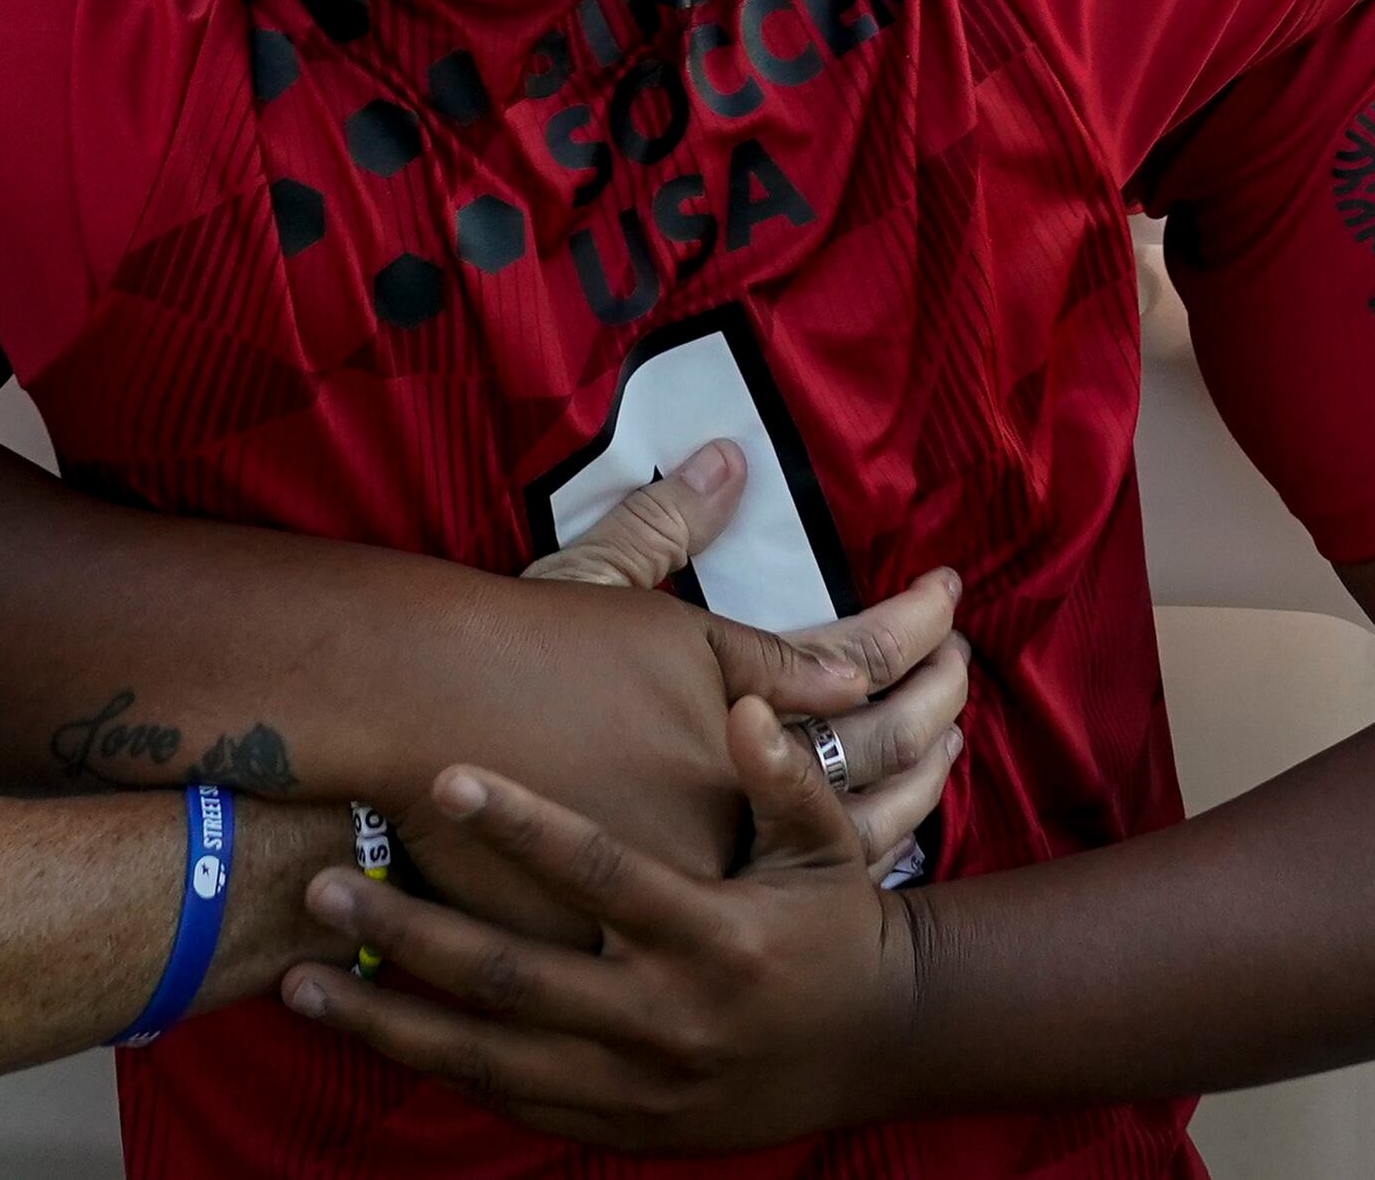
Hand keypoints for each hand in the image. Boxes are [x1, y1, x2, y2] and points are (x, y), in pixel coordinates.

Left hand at [286, 700, 923, 1153]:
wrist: (877, 1052)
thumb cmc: (836, 926)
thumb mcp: (826, 849)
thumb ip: (782, 780)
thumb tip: (743, 706)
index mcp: (714, 938)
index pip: (600, 874)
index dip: (520, 825)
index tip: (443, 776)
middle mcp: (665, 1018)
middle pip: (513, 976)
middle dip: (408, 933)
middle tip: (324, 884)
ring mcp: (636, 1085)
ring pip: (489, 1056)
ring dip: (388, 1019)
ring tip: (300, 979)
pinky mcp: (620, 1126)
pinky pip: (512, 1100)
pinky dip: (438, 1069)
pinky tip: (369, 1033)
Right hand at [518, 443, 966, 876]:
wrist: (411, 730)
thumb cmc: (504, 644)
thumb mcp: (600, 573)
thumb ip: (675, 523)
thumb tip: (728, 457)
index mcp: (734, 686)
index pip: (862, 655)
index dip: (915, 626)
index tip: (948, 598)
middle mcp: (740, 779)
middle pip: (879, 753)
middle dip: (936, 705)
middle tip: (963, 675)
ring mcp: (716, 859)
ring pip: (854, 836)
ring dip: (915, 791)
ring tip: (945, 756)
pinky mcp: (676, 917)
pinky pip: (788, 897)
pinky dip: (843, 864)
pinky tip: (878, 849)